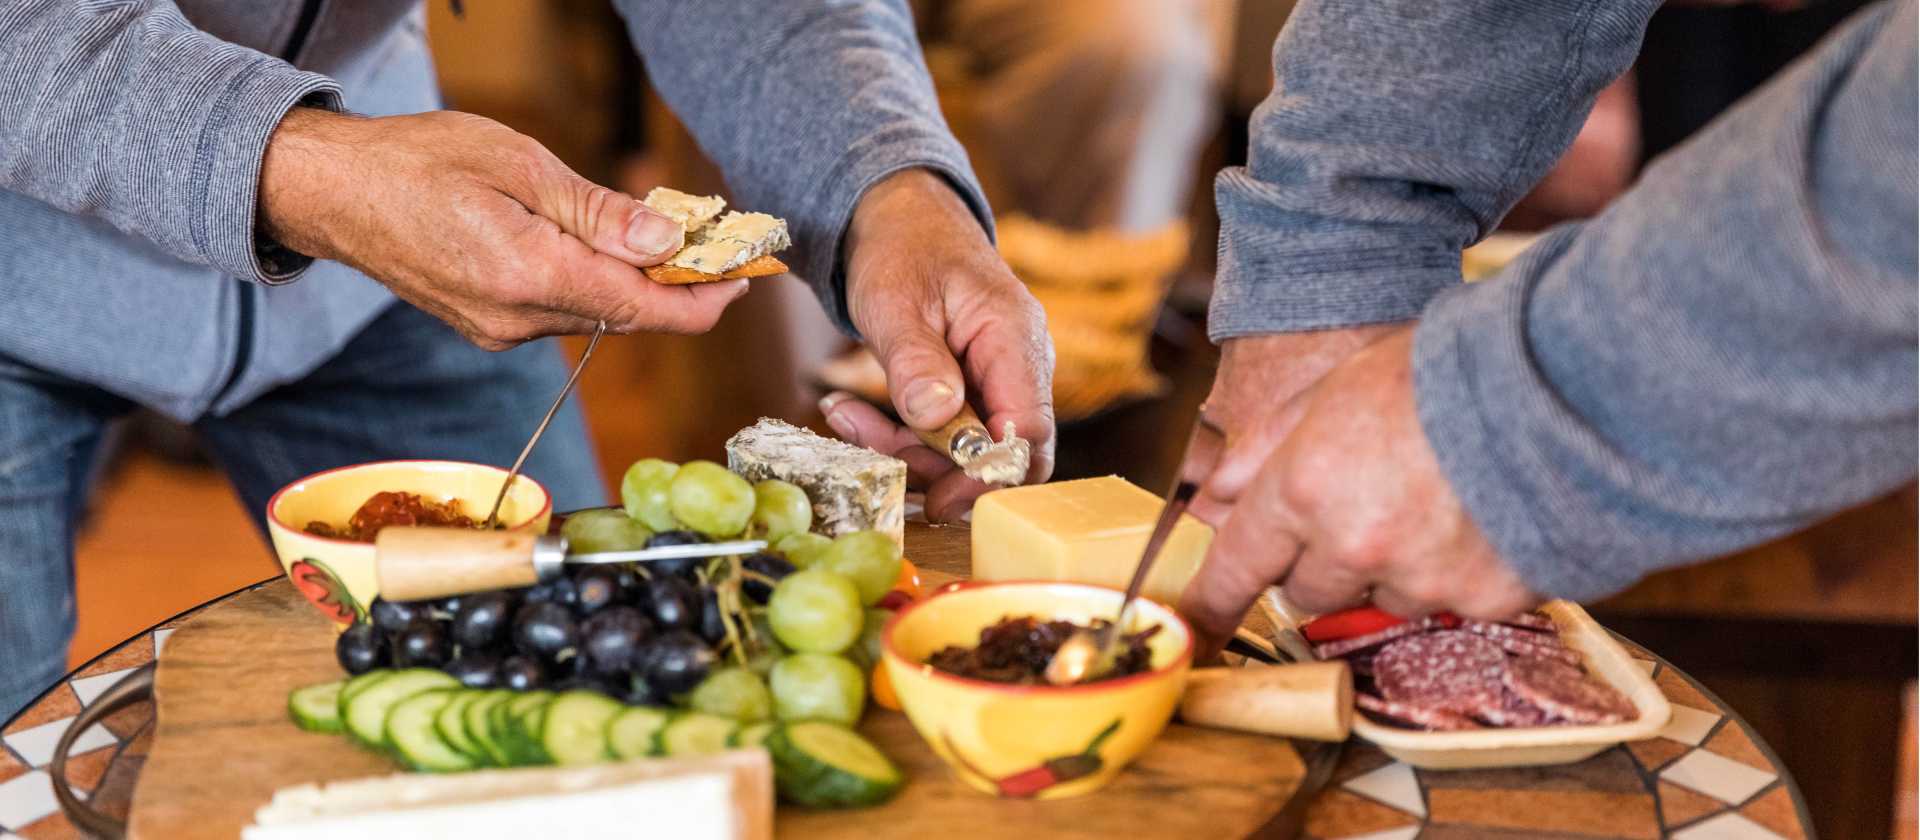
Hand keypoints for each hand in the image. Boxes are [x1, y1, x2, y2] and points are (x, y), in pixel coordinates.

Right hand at [259, 108, 747, 348]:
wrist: (332, 193)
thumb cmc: (418, 161)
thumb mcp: (518, 164)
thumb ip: (597, 212)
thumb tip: (666, 241)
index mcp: (527, 274)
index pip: (642, 310)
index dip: (701, 302)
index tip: (741, 279)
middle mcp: (515, 318)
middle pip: (626, 315)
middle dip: (674, 285)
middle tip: (711, 244)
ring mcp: (499, 330)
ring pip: (595, 314)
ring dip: (630, 282)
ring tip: (653, 235)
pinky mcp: (488, 327)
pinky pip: (560, 312)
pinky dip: (590, 284)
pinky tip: (592, 247)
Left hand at [819, 169, 1055, 521]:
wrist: (900, 215)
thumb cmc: (902, 245)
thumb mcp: (896, 300)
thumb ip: (916, 359)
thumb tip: (936, 416)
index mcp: (1015, 338)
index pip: (1028, 433)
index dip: (988, 476)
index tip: (937, 499)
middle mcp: (1019, 364)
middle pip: (1000, 452)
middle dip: (936, 468)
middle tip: (873, 452)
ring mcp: (997, 377)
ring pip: (967, 449)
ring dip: (906, 449)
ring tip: (844, 417)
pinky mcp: (970, 387)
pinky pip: (945, 431)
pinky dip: (900, 433)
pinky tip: (852, 412)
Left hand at [1178, 327, 1537, 654]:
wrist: (1559, 381)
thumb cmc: (1439, 370)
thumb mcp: (1335, 387)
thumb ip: (1268, 447)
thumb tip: (1214, 493)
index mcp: (1303, 489)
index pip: (1237, 567)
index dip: (1212, 603)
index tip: (1198, 629)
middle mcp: (1353, 545)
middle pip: (1308, 592)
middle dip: (1325, 559)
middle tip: (1368, 504)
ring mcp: (1421, 578)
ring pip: (1384, 598)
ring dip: (1398, 567)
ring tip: (1441, 498)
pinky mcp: (1484, 599)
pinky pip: (1455, 601)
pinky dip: (1465, 570)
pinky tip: (1488, 515)